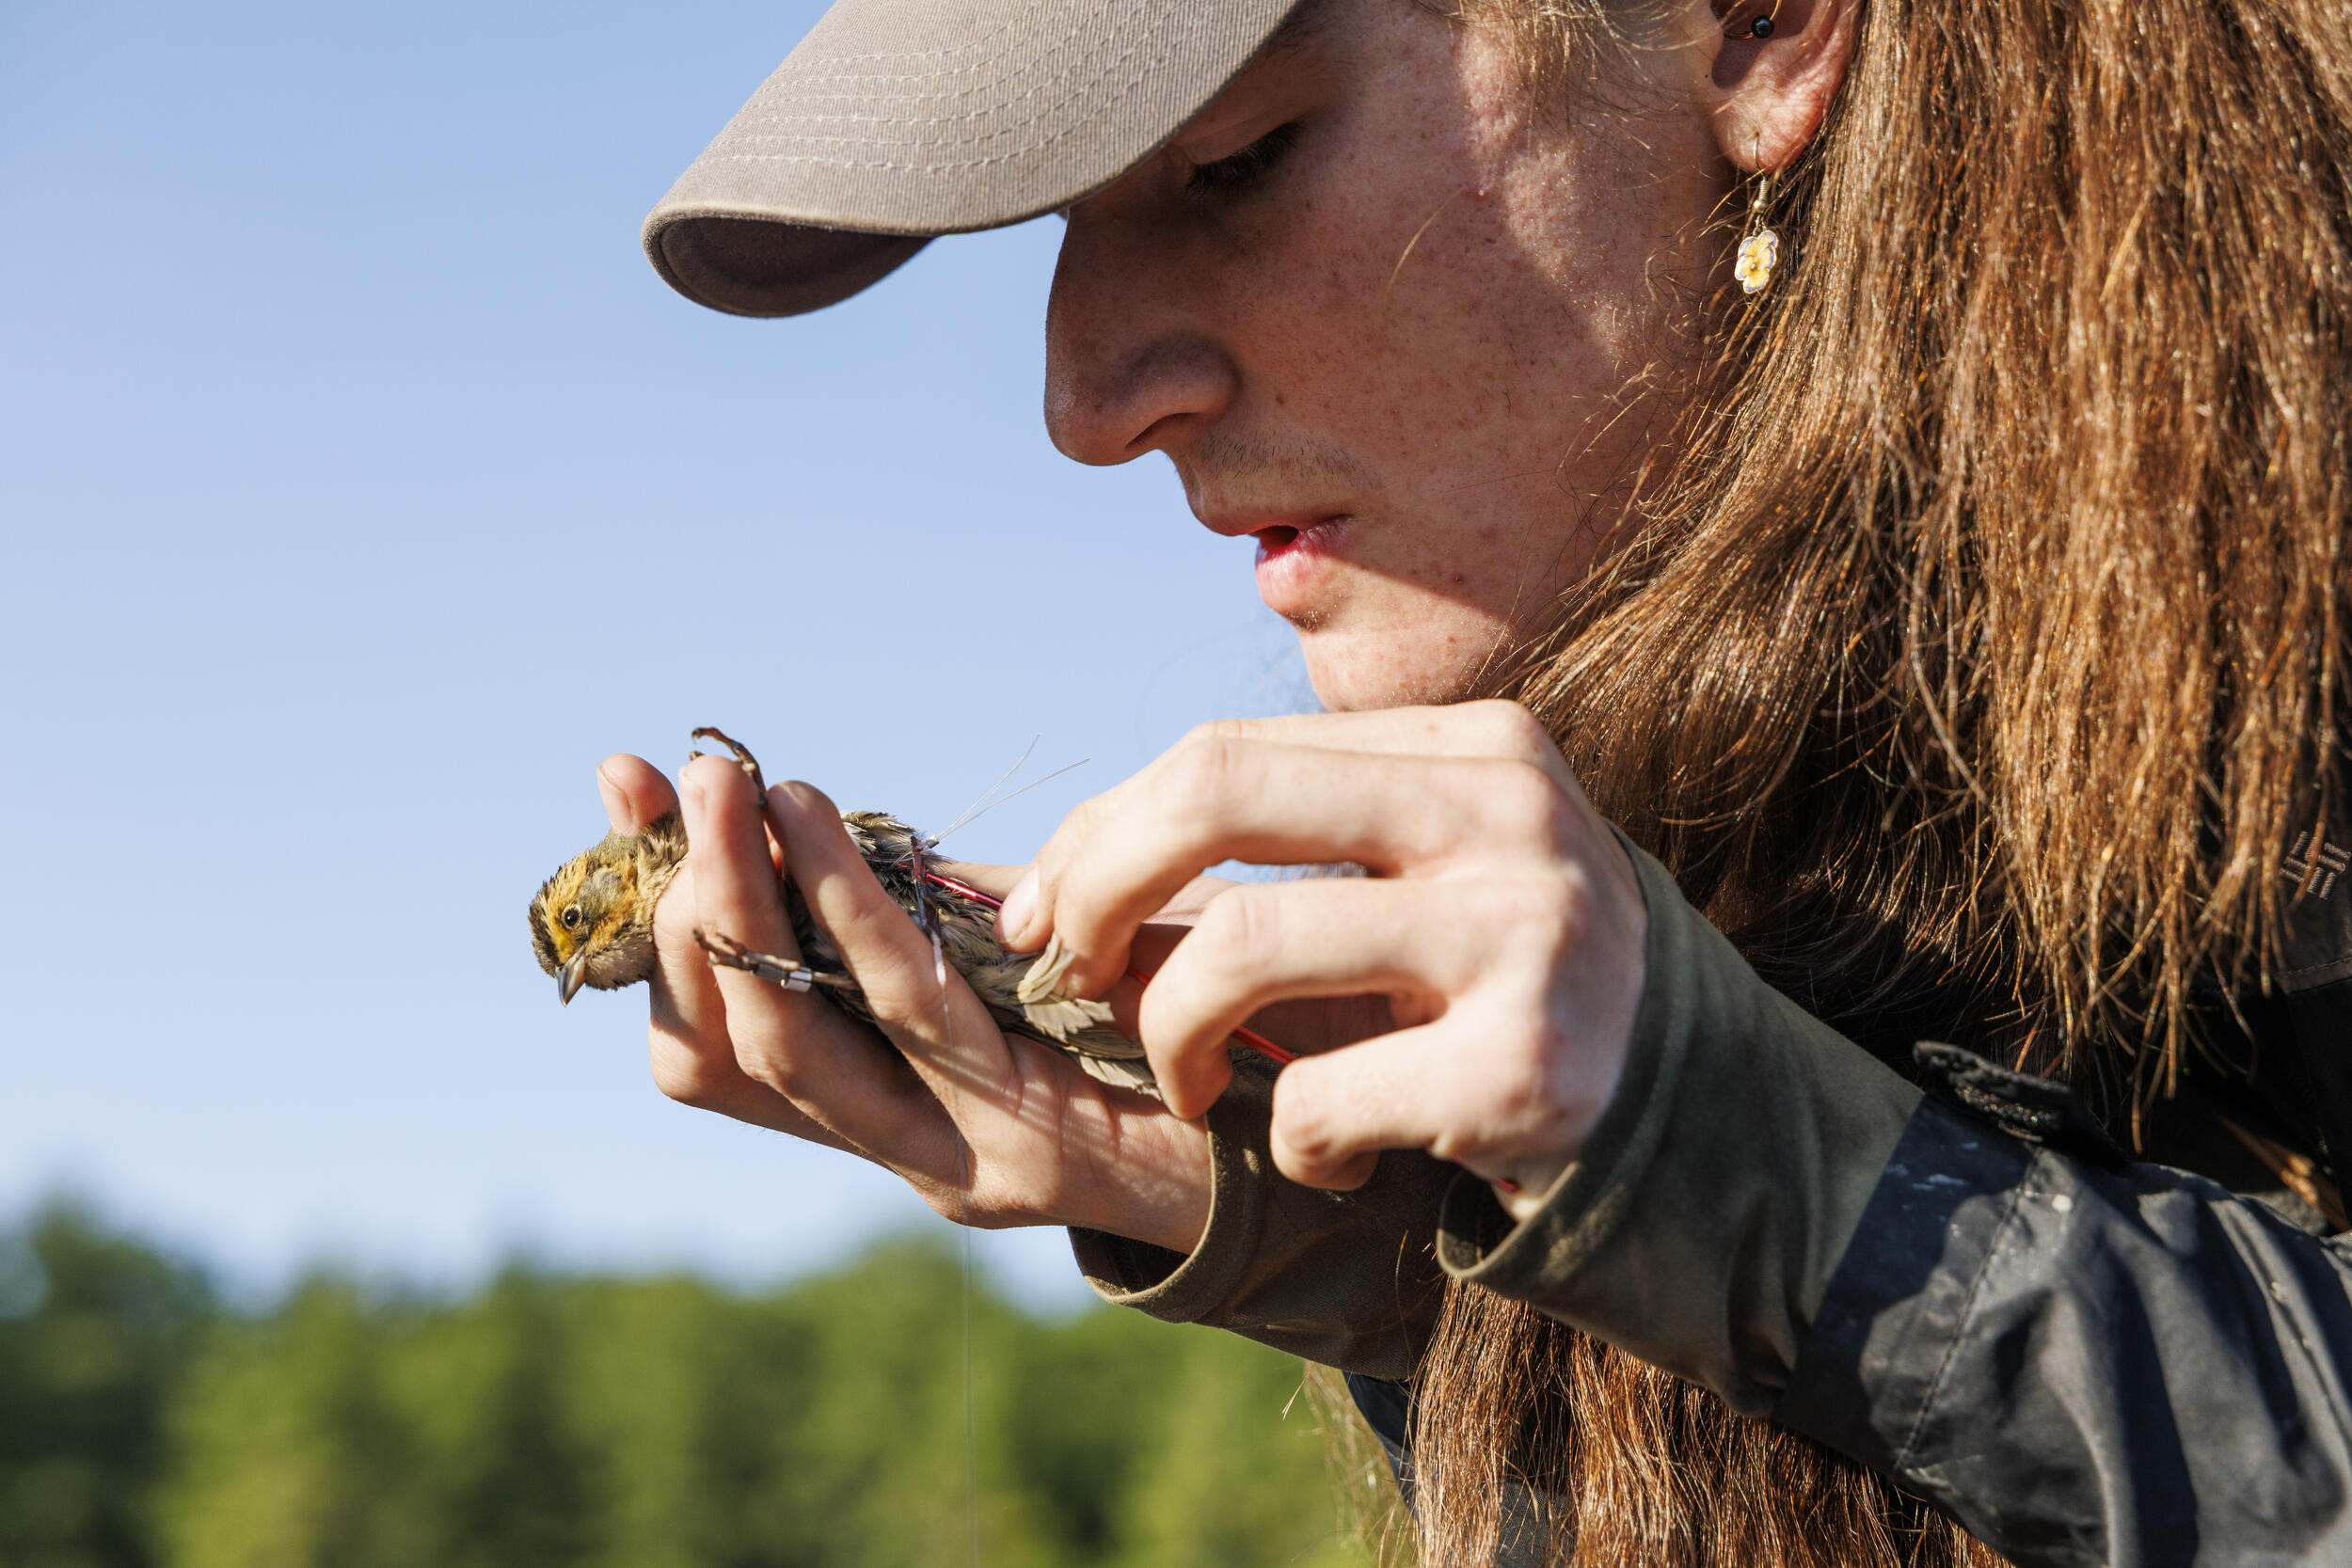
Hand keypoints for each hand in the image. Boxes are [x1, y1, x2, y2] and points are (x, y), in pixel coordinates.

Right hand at [592, 752, 1232, 1251]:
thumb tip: (787, 806)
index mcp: (872, 1096)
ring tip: (730, 786)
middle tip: (675, 777)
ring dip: (741, 901)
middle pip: (716, 1043)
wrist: (1317, 1115)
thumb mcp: (1016, 938)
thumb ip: (916, 901)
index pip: (705, 1027)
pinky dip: (850, 911)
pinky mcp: (1026, 1148)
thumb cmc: (1168, 1004)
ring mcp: (947, 1156)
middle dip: (677, 902)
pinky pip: (909, 1011)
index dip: (650, 912)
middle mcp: (888, 1140)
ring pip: (788, 1033)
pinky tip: (817, 821)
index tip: (626, 785)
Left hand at [992, 701, 1648, 1220]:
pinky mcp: (1525, 1067)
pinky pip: (1315, 1100)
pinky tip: (1334, 1155)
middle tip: (1065, 977)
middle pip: (1214, 791)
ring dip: (1173, 1036)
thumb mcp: (1435, 865)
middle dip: (1095, 888)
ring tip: (1196, 1082)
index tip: (1041, 913)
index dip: (1100, 833)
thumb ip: (1299, 834)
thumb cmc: (1514, 983)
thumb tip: (1066, 865)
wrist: (1699, 1116)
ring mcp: (1524, 933)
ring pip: (1238, 946)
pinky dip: (1290, 1145)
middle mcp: (1505, 813)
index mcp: (1474, 744)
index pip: (1225, 752)